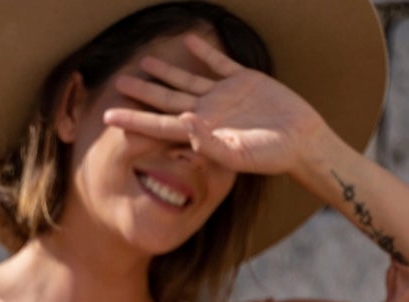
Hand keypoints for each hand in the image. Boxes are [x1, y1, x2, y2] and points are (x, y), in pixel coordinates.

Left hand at [101, 30, 330, 178]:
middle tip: (117, 83)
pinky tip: (188, 39)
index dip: (133, 120)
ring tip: (144, 60)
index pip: (157, 124)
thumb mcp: (238, 155)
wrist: (301, 142)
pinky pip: (218, 62)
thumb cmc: (270, 156)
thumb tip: (184, 126)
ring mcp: (223, 95)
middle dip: (141, 92)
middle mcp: (206, 112)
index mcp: (199, 132)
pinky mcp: (243, 79)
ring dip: (166, 70)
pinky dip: (204, 50)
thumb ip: (210, 144)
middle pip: (166, 99)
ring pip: (186, 79)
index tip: (107, 116)